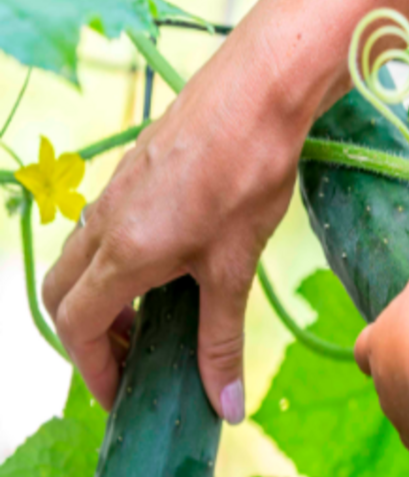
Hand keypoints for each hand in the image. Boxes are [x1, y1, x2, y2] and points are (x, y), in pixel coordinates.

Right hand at [39, 0, 340, 421]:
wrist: (257, 92)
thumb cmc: (247, 175)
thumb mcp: (235, 266)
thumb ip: (222, 338)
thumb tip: (227, 404)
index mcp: (122, 252)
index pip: (77, 325)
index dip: (93, 368)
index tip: (122, 392)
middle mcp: (104, 221)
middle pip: (63, 294)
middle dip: (89, 335)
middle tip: (135, 356)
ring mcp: (115, 191)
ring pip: (82, 259)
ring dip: (104, 297)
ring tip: (154, 316)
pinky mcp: (135, 171)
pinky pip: (106, 228)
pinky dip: (119, 262)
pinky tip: (169, 262)